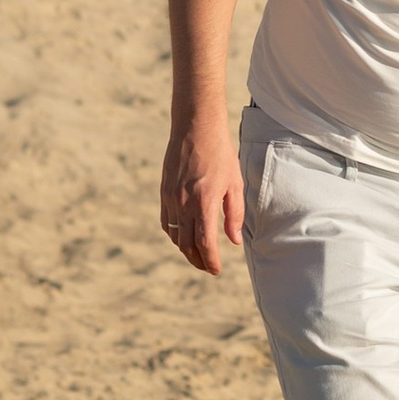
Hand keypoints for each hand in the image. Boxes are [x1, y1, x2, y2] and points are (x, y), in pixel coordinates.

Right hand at [160, 117, 243, 275]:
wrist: (195, 129)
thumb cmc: (220, 154)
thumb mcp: (234, 184)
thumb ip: (234, 214)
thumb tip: (234, 241)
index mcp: (204, 204)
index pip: (205, 244)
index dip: (211, 262)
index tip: (216, 270)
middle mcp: (184, 205)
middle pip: (187, 245)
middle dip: (198, 261)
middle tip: (208, 268)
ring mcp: (171, 199)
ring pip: (175, 236)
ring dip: (186, 250)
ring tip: (198, 255)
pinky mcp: (164, 193)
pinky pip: (166, 223)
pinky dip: (175, 235)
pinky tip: (184, 237)